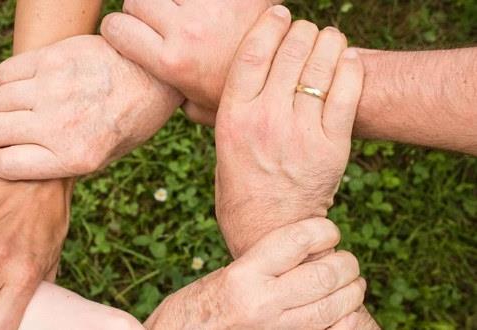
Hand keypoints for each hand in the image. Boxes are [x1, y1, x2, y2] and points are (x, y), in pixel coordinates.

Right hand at [0, 35, 182, 180]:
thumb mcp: (103, 158)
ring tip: (23, 105)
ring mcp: (54, 89)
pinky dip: (6, 80)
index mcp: (74, 157)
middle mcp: (60, 125)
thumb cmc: (128, 121)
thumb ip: (60, 163)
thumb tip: (16, 163)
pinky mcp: (52, 58)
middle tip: (13, 129)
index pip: (3, 164)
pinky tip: (26, 84)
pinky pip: (4, 73)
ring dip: (3, 106)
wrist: (154, 77)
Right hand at [101, 0, 280, 125]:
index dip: (117, 29)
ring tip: (181, 13)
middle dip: (141, 9)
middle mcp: (186, 31)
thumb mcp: (200, 107)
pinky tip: (204, 9)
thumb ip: (172, 100)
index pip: (116, 28)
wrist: (288, 70)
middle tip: (157, 21)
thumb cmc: (239, 91)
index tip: (127, 33)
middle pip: (136, 0)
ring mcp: (209, 6)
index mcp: (172, 62)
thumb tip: (153, 98)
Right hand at [145, 218, 365, 328]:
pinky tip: (345, 312)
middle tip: (347, 261)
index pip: (297, 240)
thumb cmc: (197, 308)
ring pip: (334, 307)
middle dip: (345, 264)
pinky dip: (347, 320)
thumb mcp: (225, 275)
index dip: (323, 230)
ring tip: (352, 284)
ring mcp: (276, 329)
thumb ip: (263, 263)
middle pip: (324, 275)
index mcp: (243, 275)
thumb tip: (306, 250)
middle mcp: (261, 303)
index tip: (328, 230)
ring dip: (352, 292)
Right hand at [213, 8, 363, 255]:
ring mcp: (301, 132)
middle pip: (290, 52)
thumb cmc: (240, 184)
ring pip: (321, 66)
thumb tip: (229, 72)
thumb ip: (224, 108)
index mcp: (233, 116)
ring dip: (328, 42)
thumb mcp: (221, 143)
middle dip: (302, 31)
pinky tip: (347, 59)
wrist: (269, 228)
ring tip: (329, 38)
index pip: (253, 53)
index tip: (279, 12)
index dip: (269, 25)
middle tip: (306, 29)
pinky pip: (346, 92)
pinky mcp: (331, 146)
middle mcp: (266, 119)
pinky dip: (350, 68)